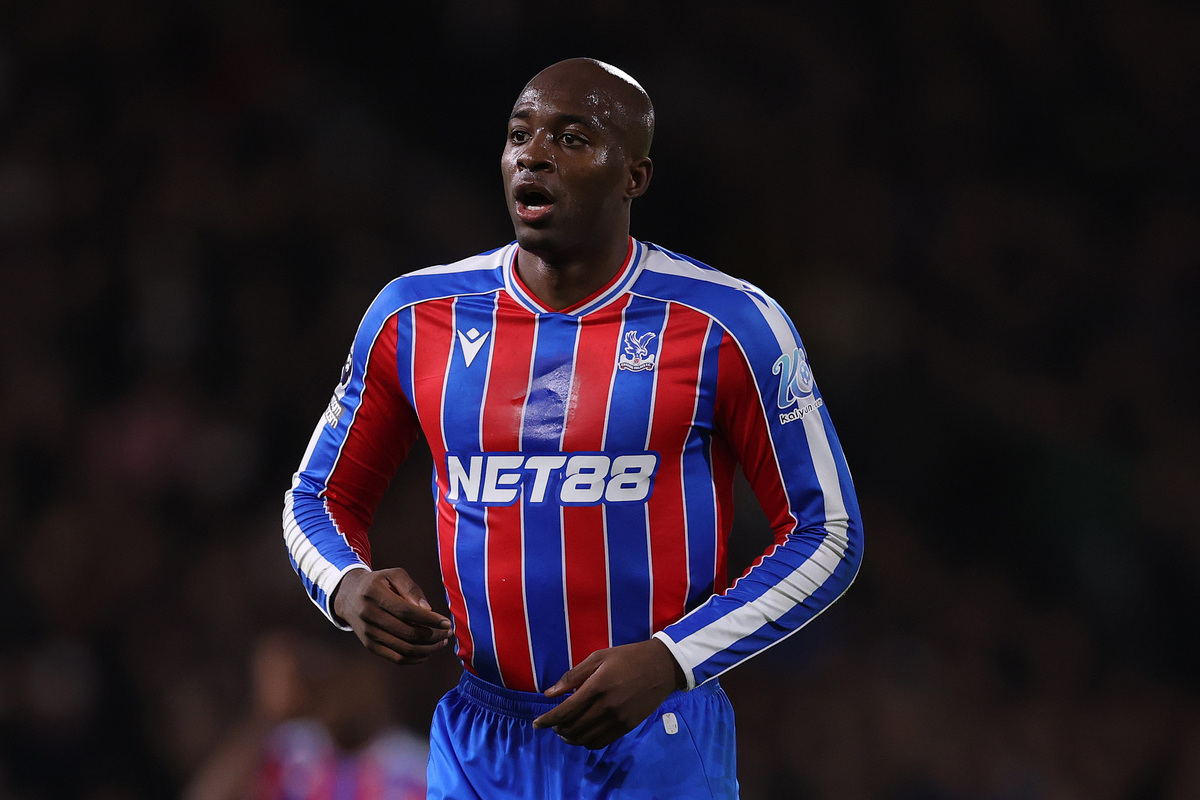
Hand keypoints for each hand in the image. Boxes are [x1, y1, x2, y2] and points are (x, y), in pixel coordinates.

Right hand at [332, 567, 451, 664]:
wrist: (348, 595)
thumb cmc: (378, 583)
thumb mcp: (393, 575)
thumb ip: (411, 589)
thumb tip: (428, 609)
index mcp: (374, 594)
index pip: (406, 612)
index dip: (429, 619)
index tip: (446, 623)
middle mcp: (369, 615)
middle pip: (407, 632)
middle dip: (433, 635)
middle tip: (448, 632)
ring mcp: (368, 633)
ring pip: (403, 649)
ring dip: (427, 649)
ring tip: (442, 642)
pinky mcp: (370, 645)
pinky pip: (395, 658)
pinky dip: (415, 659)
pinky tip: (428, 652)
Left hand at [533, 638, 684, 748]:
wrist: (661, 667)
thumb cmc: (627, 658)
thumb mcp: (598, 657)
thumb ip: (573, 676)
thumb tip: (549, 694)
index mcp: (597, 687)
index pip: (565, 711)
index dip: (547, 720)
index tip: (536, 724)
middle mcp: (606, 707)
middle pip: (573, 728)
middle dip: (557, 729)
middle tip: (552, 725)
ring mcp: (618, 719)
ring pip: (585, 739)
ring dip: (570, 738)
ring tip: (564, 731)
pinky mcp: (627, 727)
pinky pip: (601, 742)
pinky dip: (587, 742)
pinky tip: (582, 735)